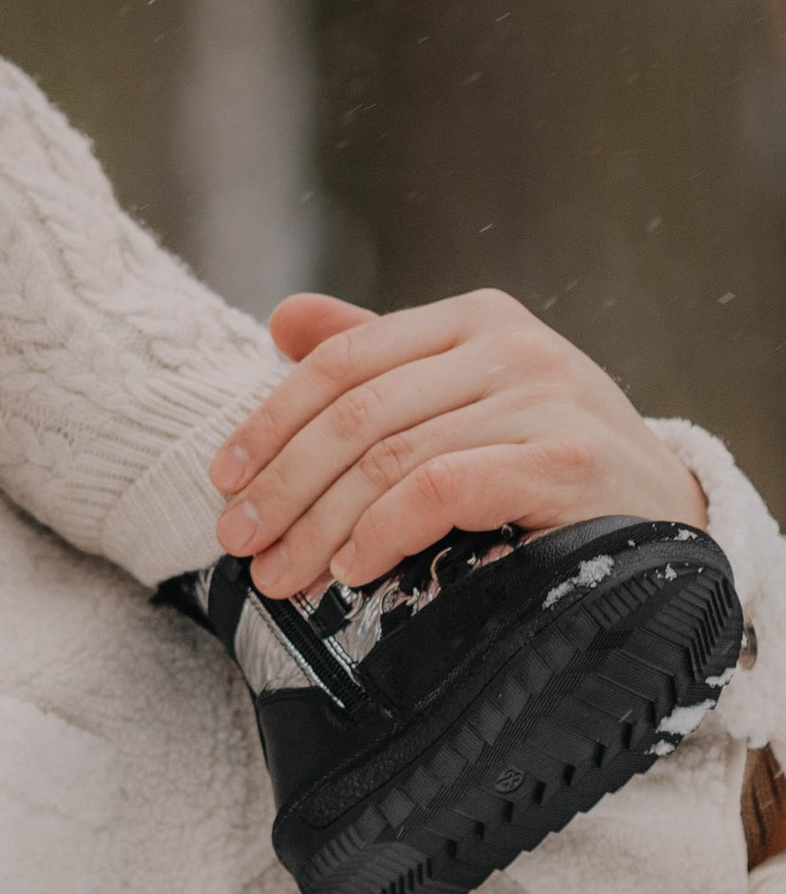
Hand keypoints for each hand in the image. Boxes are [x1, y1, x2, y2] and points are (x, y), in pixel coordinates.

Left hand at [210, 289, 708, 598]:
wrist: (670, 518)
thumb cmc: (551, 460)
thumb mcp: (465, 398)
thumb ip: (378, 358)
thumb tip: (282, 321)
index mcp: (472, 319)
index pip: (341, 361)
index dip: (270, 422)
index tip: (223, 479)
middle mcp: (509, 345)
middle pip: (356, 412)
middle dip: (283, 484)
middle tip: (237, 543)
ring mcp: (542, 398)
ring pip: (390, 456)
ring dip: (319, 523)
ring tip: (282, 574)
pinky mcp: (564, 461)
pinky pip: (442, 490)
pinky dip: (383, 531)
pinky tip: (353, 567)